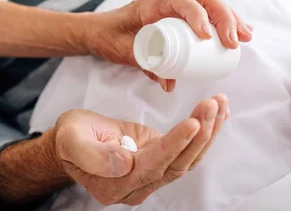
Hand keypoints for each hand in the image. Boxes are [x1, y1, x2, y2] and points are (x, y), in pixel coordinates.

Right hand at [54, 94, 228, 205]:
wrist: (74, 141)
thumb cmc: (72, 138)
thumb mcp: (72, 140)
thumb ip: (94, 155)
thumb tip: (123, 163)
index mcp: (115, 185)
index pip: (153, 165)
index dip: (175, 144)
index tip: (193, 123)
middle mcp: (138, 186)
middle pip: (177, 163)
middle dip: (199, 133)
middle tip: (212, 104)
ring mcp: (151, 175)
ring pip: (187, 158)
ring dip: (207, 130)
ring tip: (219, 104)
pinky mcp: (160, 160)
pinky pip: (186, 150)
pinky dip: (204, 132)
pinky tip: (218, 114)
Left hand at [87, 0, 251, 91]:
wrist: (98, 29)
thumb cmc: (109, 36)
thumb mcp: (124, 52)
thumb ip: (145, 65)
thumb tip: (170, 84)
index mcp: (152, 5)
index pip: (180, 1)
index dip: (196, 15)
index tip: (207, 37)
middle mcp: (168, 1)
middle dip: (224, 17)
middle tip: (235, 42)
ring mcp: (177, 7)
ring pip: (210, 4)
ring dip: (230, 18)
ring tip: (246, 37)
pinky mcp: (183, 17)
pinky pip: (208, 14)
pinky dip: (225, 22)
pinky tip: (240, 35)